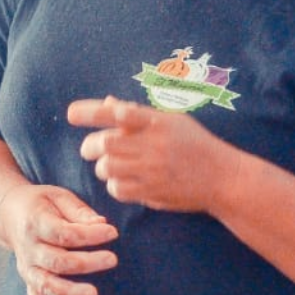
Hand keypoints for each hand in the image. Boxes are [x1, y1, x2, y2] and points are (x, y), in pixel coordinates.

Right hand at [0, 182, 118, 294]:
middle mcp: (28, 247)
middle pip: (57, 261)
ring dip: (70, 291)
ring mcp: (26, 266)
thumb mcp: (58, 196)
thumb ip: (79, 211)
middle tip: (112, 260)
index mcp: (35, 222)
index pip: (64, 233)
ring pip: (46, 284)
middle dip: (86, 263)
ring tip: (93, 293)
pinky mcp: (28, 279)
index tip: (112, 233)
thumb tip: (101, 225)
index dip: (89, 235)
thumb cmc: (41, 203)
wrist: (9, 214)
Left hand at [69, 96, 236, 213]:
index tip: (71, 113)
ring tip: (110, 167)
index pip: (116, 112)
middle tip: (89, 149)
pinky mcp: (152, 191)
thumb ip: (139, 113)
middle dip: (90, 146)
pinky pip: (117, 189)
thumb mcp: (173, 121)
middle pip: (105, 143)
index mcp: (157, 121)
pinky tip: (123, 182)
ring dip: (102, 167)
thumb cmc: (196, 145)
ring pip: (107, 167)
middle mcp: (152, 143)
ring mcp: (152, 169)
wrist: (223, 178)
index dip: (89, 112)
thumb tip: (109, 103)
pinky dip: (114, 186)